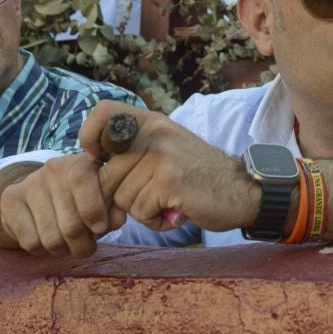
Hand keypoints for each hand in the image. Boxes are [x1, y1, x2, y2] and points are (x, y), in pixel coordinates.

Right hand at [0, 153, 126, 257]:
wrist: (38, 195)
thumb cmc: (80, 201)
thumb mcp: (102, 202)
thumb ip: (113, 209)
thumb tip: (117, 219)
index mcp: (82, 163)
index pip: (82, 180)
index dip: (93, 209)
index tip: (99, 229)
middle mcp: (54, 168)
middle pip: (70, 223)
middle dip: (82, 245)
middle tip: (84, 246)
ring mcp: (30, 183)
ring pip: (51, 238)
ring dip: (62, 250)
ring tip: (66, 244)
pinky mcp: (10, 199)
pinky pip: (31, 242)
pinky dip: (42, 251)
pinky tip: (46, 241)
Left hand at [74, 102, 258, 235]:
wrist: (242, 190)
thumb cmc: (197, 177)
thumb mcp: (163, 151)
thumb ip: (130, 156)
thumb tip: (89, 180)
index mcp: (150, 121)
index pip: (102, 112)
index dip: (91, 137)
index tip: (99, 158)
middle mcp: (153, 132)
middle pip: (106, 174)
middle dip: (121, 197)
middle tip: (152, 198)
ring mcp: (160, 156)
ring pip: (121, 198)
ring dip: (141, 210)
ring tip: (167, 203)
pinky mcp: (168, 181)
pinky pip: (139, 212)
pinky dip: (155, 221)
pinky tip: (176, 212)